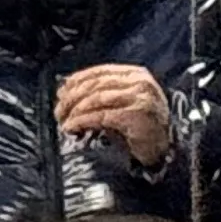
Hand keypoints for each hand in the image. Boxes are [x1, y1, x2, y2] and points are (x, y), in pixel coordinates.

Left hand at [57, 63, 175, 170]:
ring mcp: (141, 97)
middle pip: (94, 85)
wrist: (162, 149)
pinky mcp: (137, 114)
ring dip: (74, 111)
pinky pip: (101, 115)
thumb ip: (101, 92)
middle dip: (71, 98)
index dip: (75, 82)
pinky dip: (82, 121)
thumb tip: (64, 90)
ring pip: (95, 99)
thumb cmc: (139, 126)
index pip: (98, 72)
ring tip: (64, 121)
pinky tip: (72, 127)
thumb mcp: (122, 101)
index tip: (60, 94)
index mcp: (136, 74)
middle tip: (58, 112)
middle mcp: (140, 82)